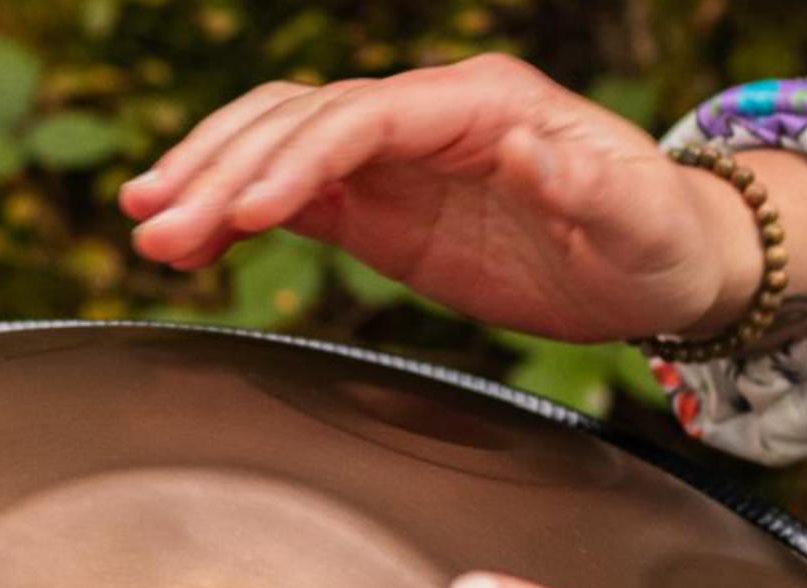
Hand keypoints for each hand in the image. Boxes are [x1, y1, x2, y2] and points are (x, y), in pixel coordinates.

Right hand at [118, 57, 765, 341]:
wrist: (659, 265)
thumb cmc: (655, 239)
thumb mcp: (640, 219)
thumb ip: (586, 186)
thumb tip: (525, 146)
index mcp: (481, 104)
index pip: (364, 119)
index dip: (297, 159)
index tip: (244, 210)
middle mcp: (425, 116)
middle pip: (300, 121)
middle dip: (224, 169)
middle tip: (157, 222)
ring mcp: (395, 160)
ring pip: (279, 146)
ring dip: (209, 182)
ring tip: (146, 226)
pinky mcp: (379, 205)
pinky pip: (289, 196)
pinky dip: (233, 215)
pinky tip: (188, 243)